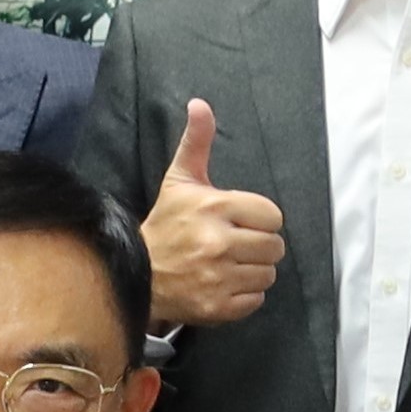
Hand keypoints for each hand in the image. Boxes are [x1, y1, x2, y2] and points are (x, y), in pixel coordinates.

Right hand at [137, 98, 286, 331]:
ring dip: (254, 271)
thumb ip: (196, 142)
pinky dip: (245, 296)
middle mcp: (217, 243)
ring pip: (268, 274)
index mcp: (214, 207)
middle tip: (237, 245)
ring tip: (230, 265)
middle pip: (275, 246)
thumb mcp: (180, 180)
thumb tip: (200, 104)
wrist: (136, 272)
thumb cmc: (165, 224)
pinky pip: (256, 300)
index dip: (260, 219)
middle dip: (260, 246)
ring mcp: (217, 278)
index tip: (240, 221)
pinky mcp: (217, 307)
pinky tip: (224, 284)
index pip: (272, 215)